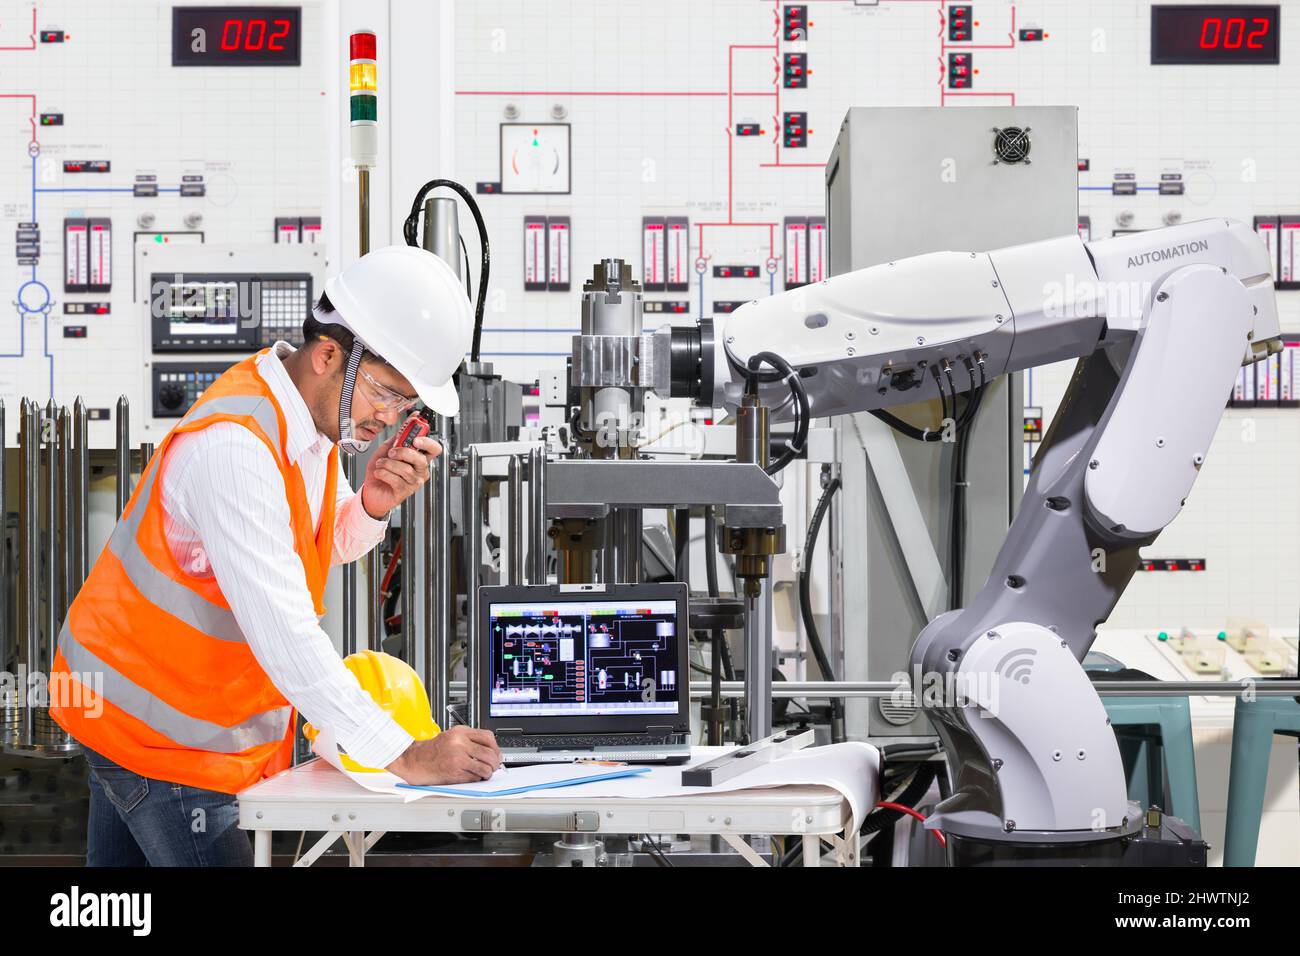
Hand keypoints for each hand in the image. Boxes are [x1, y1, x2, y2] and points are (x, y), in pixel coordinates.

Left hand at [360, 434, 441, 518]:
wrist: (370, 490)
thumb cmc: (380, 471)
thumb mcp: (386, 450)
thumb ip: (395, 440)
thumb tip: (403, 430)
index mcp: (419, 458)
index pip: (434, 449)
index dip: (427, 443)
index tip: (415, 439)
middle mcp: (420, 471)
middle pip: (421, 459)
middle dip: (403, 453)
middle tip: (391, 452)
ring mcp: (414, 482)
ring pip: (405, 469)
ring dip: (387, 464)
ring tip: (380, 464)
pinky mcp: (405, 492)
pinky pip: (396, 480)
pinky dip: (383, 473)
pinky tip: (379, 473)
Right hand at [386, 727, 502, 784]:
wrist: (412, 760)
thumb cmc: (430, 751)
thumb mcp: (450, 736)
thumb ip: (469, 740)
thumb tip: (490, 751)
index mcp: (460, 732)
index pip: (488, 737)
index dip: (496, 747)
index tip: (497, 754)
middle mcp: (459, 743)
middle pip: (490, 753)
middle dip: (495, 762)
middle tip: (494, 766)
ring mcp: (457, 758)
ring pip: (485, 767)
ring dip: (488, 772)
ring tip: (484, 773)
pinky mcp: (454, 772)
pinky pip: (475, 777)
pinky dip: (477, 779)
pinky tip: (473, 777)